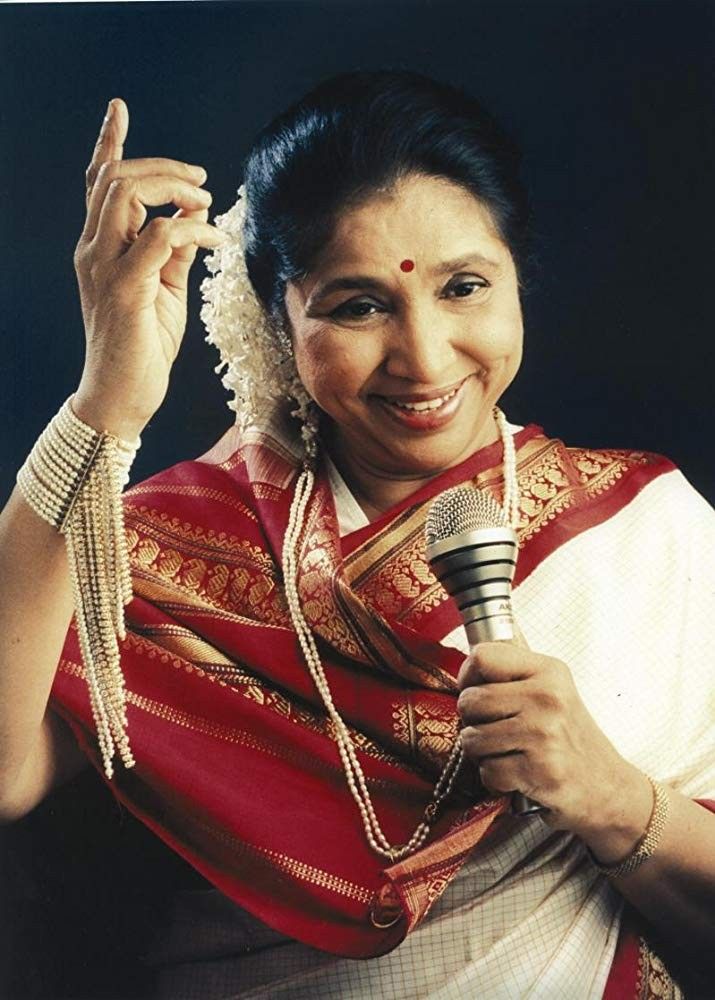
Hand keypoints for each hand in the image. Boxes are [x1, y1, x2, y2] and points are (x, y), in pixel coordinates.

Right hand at [72, 98, 226, 439]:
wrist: (121, 397)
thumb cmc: (141, 348)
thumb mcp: (163, 291)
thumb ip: (173, 254)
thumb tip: (193, 218)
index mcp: (99, 248)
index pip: (98, 185)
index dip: (109, 143)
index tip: (119, 108)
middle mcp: (93, 250)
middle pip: (115, 178)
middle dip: (163, 167)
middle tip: (201, 181)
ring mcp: (104, 267)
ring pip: (128, 194)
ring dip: (174, 187)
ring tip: (206, 203)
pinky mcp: (124, 287)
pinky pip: (160, 236)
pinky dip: (192, 230)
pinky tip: (214, 243)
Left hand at [456, 642, 649, 842]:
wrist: (608, 787)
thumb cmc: (571, 739)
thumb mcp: (552, 691)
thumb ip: (513, 676)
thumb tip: (466, 670)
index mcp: (548, 671)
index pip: (482, 656)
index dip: (468, 676)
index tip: (476, 691)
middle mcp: (547, 697)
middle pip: (469, 700)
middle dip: (472, 722)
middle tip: (495, 731)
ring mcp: (543, 733)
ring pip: (472, 739)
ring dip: (482, 754)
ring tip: (508, 753)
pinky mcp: (539, 769)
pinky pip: (487, 772)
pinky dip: (496, 780)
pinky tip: (517, 775)